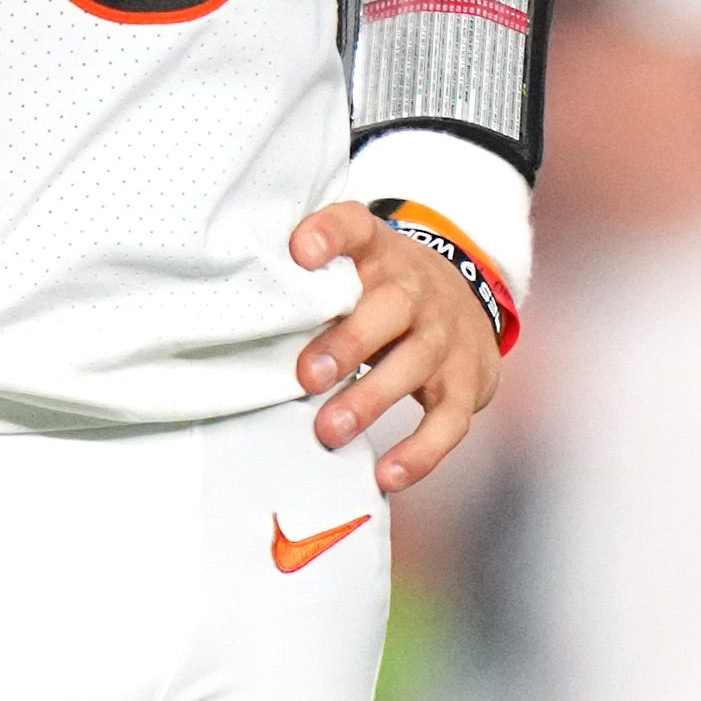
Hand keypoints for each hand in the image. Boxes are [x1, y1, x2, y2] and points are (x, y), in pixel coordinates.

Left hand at [285, 196, 514, 491]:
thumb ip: (308, 279)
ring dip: (372, 399)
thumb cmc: (383, 288)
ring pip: (416, 363)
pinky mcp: (467, 382)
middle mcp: (417, 290)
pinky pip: (448, 421)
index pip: (356, 226)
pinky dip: (421, 451)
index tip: (300, 251)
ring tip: (329, 432)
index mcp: (379, 253)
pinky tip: (386, 474)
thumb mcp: (355, 265)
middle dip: (349, 342)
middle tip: (306, 376)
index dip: (331, 234)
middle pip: (391, 307)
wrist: (467, 298)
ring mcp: (446, 336)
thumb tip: (233, 307)